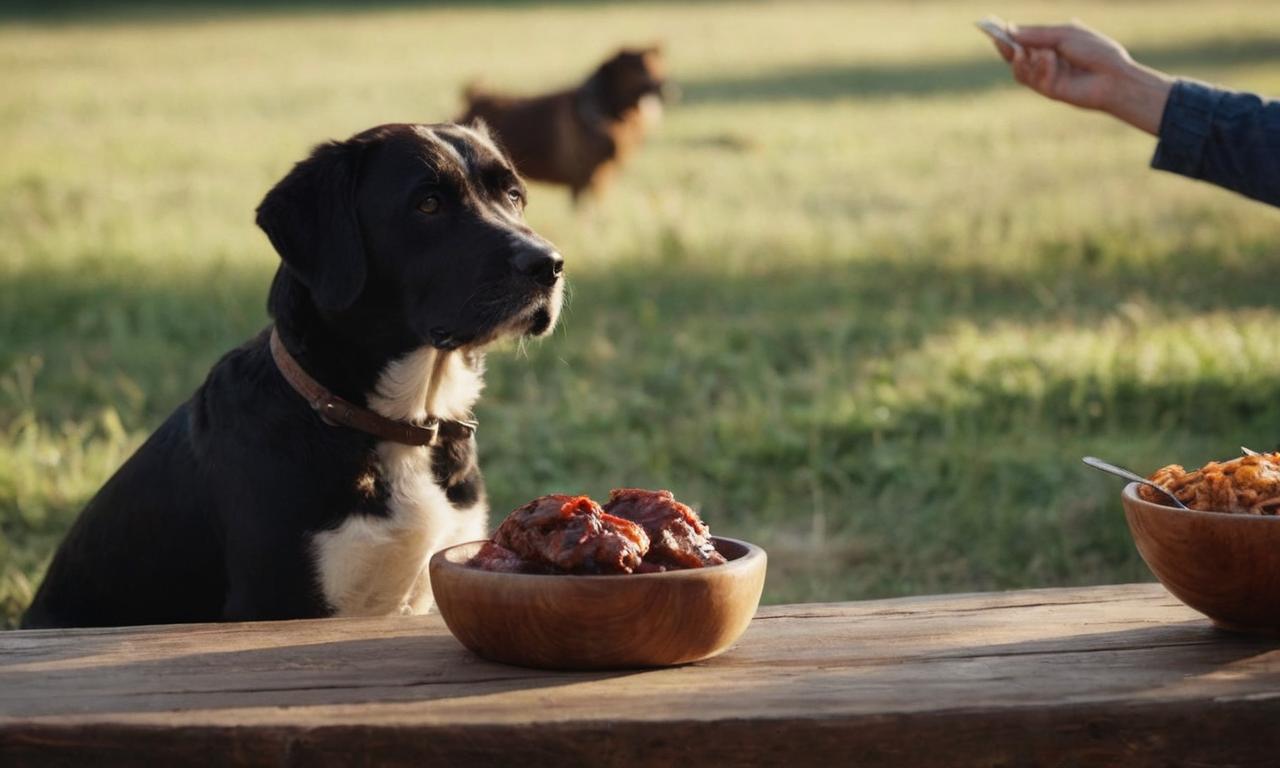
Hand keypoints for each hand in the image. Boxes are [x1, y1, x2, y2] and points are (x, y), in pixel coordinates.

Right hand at [992, 21, 1174, 134]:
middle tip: (996, 38)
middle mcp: (1045, 60)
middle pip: (1016, 55)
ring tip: (1019, 51)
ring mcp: (1046, 76)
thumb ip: (1037, 34)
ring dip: (1019, 59)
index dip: (1007, 33)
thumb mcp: (1065, 34)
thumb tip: (1009, 30)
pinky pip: (1032, 78)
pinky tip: (1048, 58)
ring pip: (1019, 69)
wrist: (1114, 76)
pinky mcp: (1048, 90)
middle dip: (1005, 46)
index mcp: (1051, 43)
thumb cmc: (1096, 51)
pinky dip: (1038, 66)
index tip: (992, 25)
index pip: (1023, 39)